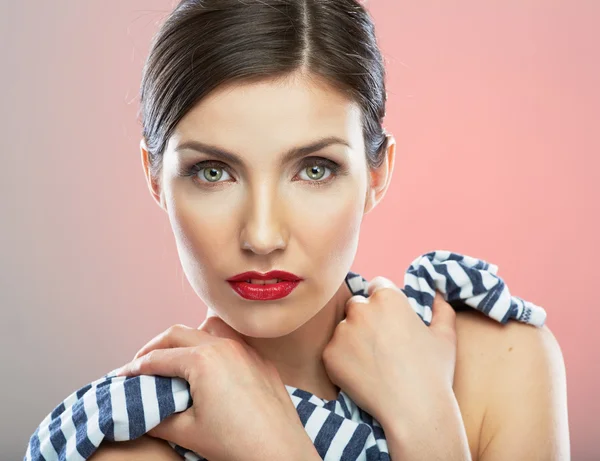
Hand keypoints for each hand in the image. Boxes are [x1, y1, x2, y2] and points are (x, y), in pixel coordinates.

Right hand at [114, 317, 316, 460]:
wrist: (280, 452)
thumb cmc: (235, 443)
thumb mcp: (187, 432)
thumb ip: (158, 417)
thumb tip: (143, 411)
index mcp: (202, 360)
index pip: (157, 358)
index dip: (135, 367)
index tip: (122, 376)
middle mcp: (224, 346)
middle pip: (178, 334)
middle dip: (155, 347)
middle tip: (141, 364)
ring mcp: (246, 351)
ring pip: (207, 330)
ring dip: (186, 339)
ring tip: (174, 358)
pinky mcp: (261, 361)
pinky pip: (232, 343)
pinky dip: (213, 347)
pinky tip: (210, 367)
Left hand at [322, 276, 457, 427]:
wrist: (414, 410)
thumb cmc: (433, 372)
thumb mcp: (445, 336)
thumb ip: (441, 308)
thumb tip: (438, 294)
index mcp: (387, 297)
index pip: (377, 286)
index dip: (383, 301)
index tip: (389, 319)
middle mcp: (361, 309)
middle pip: (357, 305)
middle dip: (365, 317)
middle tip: (380, 343)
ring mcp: (342, 332)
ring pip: (343, 328)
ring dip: (352, 338)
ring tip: (372, 362)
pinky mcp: (329, 355)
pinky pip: (334, 351)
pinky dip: (343, 360)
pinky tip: (362, 374)